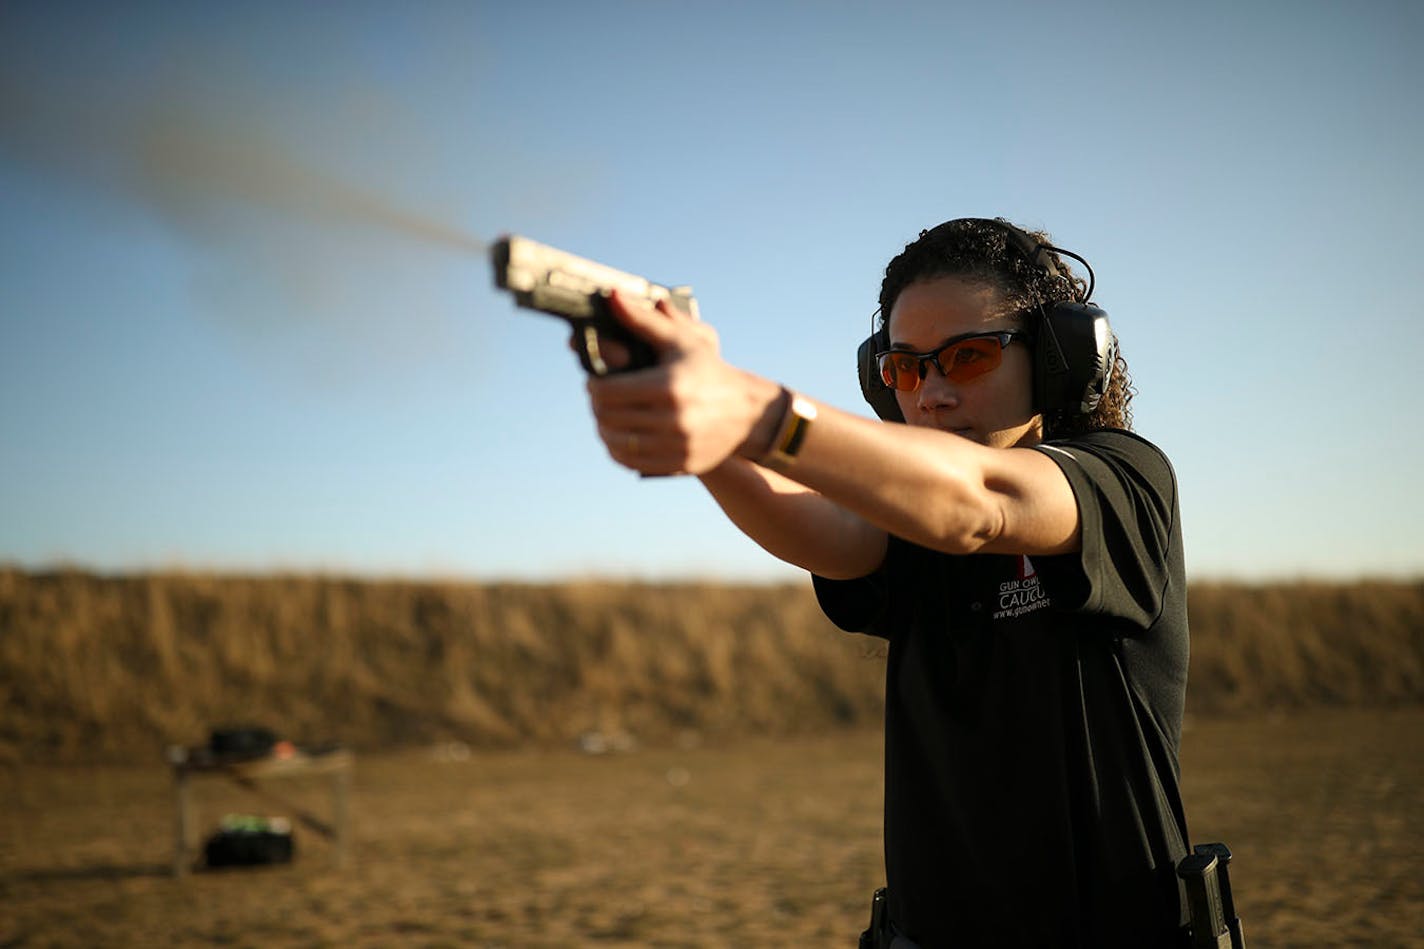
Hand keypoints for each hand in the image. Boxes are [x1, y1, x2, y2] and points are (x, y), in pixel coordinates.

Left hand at [586, 290, 778, 475]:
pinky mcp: (677, 465)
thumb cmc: (708, 370)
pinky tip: (618, 436)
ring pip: (616, 444)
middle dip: (597, 405)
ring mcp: (676, 446)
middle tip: (599, 397)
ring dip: (603, 429)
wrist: (746, 412)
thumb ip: (643, 320)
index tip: (594, 380)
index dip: (594, 385)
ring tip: (606, 416)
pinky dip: (618, 450)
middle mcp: (673, 420)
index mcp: (669, 386)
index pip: (608, 392)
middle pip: (608, 418)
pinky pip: (631, 463)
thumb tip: (612, 297)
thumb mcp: (680, 341)